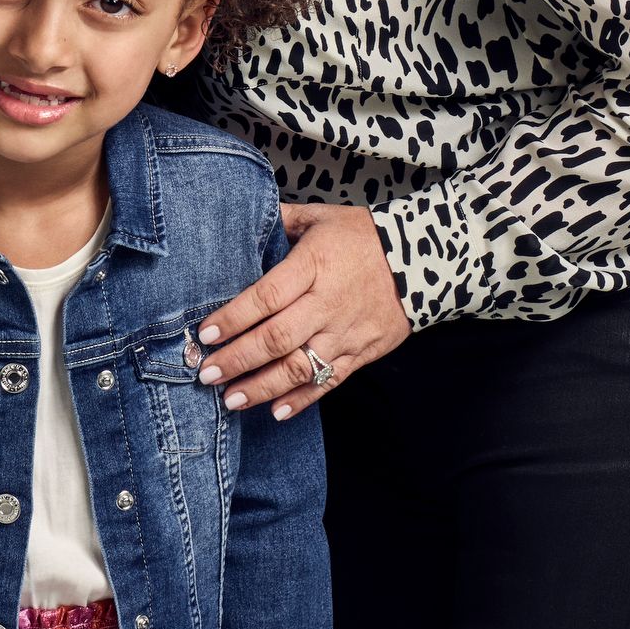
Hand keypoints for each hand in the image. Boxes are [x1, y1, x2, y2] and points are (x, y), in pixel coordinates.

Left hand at [195, 202, 410, 419]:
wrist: (423, 259)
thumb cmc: (361, 235)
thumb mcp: (319, 217)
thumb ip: (279, 221)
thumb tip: (241, 216)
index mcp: (313, 265)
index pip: (265, 296)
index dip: (233, 318)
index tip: (205, 334)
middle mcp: (327, 303)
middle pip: (278, 338)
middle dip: (238, 359)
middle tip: (207, 374)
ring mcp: (346, 332)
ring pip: (301, 367)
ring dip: (263, 387)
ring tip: (231, 400)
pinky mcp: (362, 353)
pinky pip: (329, 382)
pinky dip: (303, 400)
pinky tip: (276, 412)